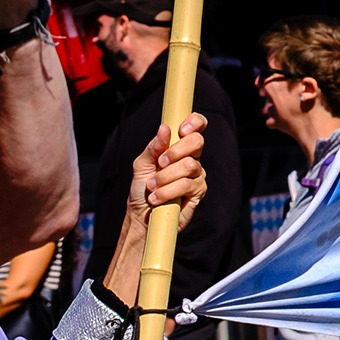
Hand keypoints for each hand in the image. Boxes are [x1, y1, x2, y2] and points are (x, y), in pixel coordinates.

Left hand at [127, 116, 207, 233]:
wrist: (142, 217)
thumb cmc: (141, 190)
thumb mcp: (141, 166)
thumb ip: (153, 148)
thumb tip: (165, 128)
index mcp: (179, 148)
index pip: (196, 127)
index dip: (194, 122)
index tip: (181, 129)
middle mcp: (191, 159)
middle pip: (197, 142)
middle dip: (175, 151)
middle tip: (160, 163)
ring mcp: (197, 175)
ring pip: (188, 165)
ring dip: (164, 177)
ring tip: (152, 188)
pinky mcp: (199, 191)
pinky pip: (187, 184)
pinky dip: (168, 191)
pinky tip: (157, 198)